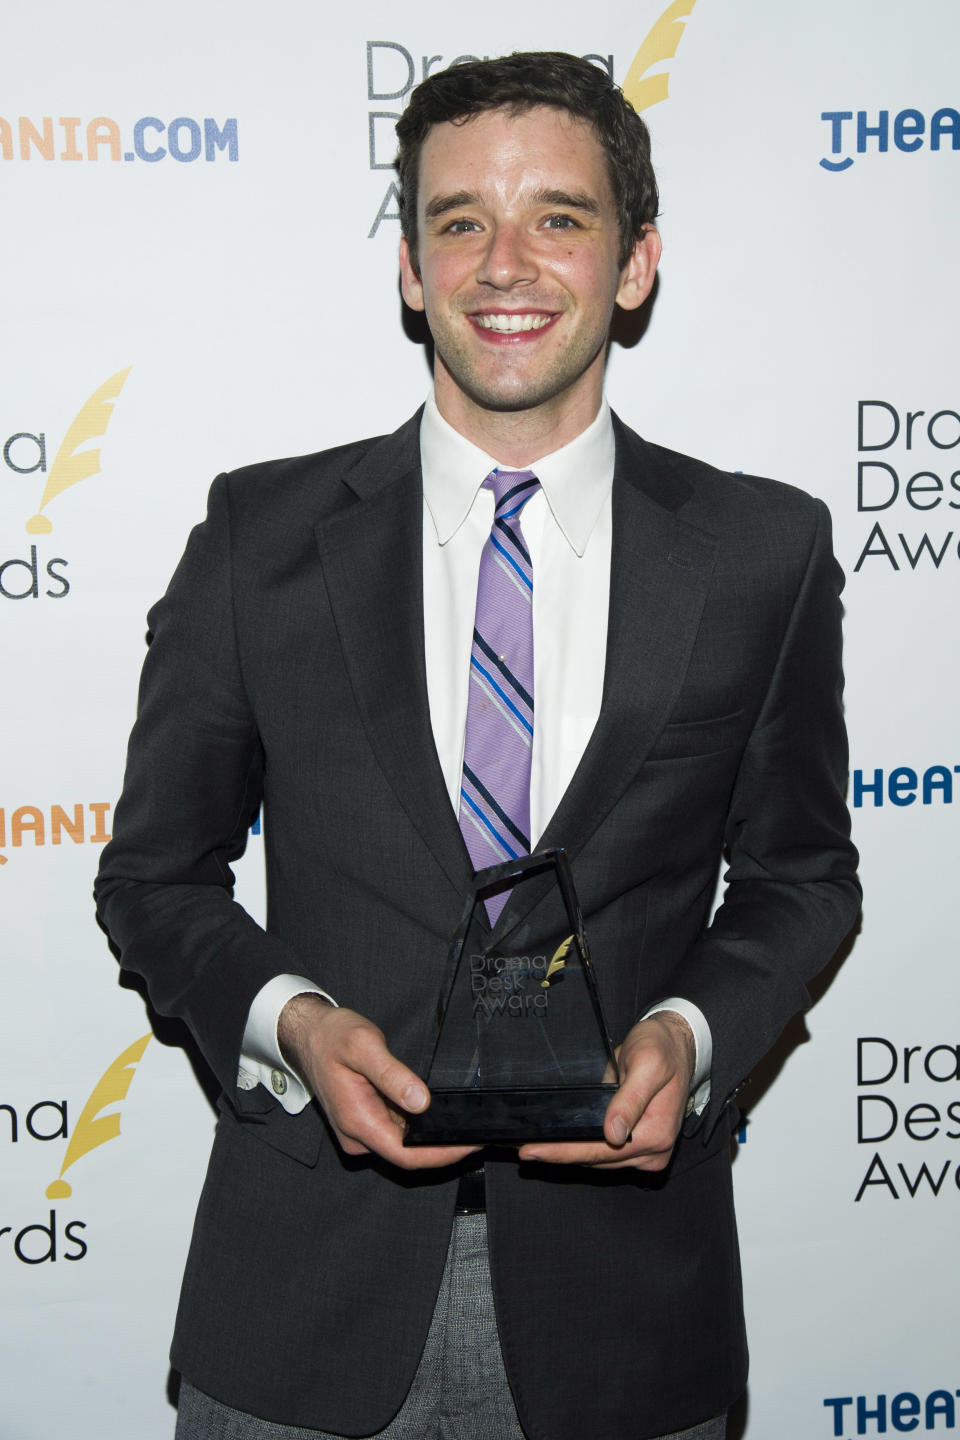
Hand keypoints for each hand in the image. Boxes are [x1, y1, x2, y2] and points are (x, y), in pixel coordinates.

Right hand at [277, 994, 478, 1170]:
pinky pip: (397, 1132)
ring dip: (432, 1136)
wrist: (308, 1035)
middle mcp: (358, 1135)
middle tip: (476, 1127)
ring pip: (403, 1144)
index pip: (406, 1155)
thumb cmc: (331, 1037)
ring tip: (461, 1117)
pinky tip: (436, 1111)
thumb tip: (421, 1101)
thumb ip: (392, 1075)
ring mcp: (360, 1132)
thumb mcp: (363, 1045)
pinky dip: (418, 1126)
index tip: (470, 1144)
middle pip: (408, 1154)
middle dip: (443, 1146)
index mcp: (357, 1121)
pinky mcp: (365, 1123)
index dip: (441, 1155)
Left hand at [517, 1011, 695, 1170]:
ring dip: (570, 1153)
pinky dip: (584, 1148)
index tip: (533, 1151)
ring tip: (538, 1147)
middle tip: (526, 1150)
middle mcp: (654, 1150)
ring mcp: (648, 1152)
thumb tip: (613, 1133)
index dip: (564, 1152)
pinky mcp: (641, 1148)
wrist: (676, 1044)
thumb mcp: (647, 1064)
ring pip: (600, 1160)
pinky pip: (607, 1155)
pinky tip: (563, 1142)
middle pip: (597, 1160)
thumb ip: (630, 1099)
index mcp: (656, 1133)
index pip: (601, 1151)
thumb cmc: (662, 1048)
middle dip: (560, 1154)